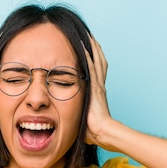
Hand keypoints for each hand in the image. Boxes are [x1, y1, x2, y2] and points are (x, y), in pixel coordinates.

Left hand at [84, 35, 118, 149]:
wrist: (102, 132)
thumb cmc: (93, 130)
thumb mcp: (82, 119)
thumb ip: (76, 115)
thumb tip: (63, 122)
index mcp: (97, 92)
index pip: (96, 71)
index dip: (93, 59)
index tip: (87, 49)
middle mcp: (99, 86)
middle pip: (98, 61)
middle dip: (94, 48)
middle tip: (88, 35)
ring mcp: (98, 85)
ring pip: (96, 60)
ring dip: (91, 47)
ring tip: (86, 34)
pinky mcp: (95, 87)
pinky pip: (91, 66)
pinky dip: (87, 55)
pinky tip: (82, 45)